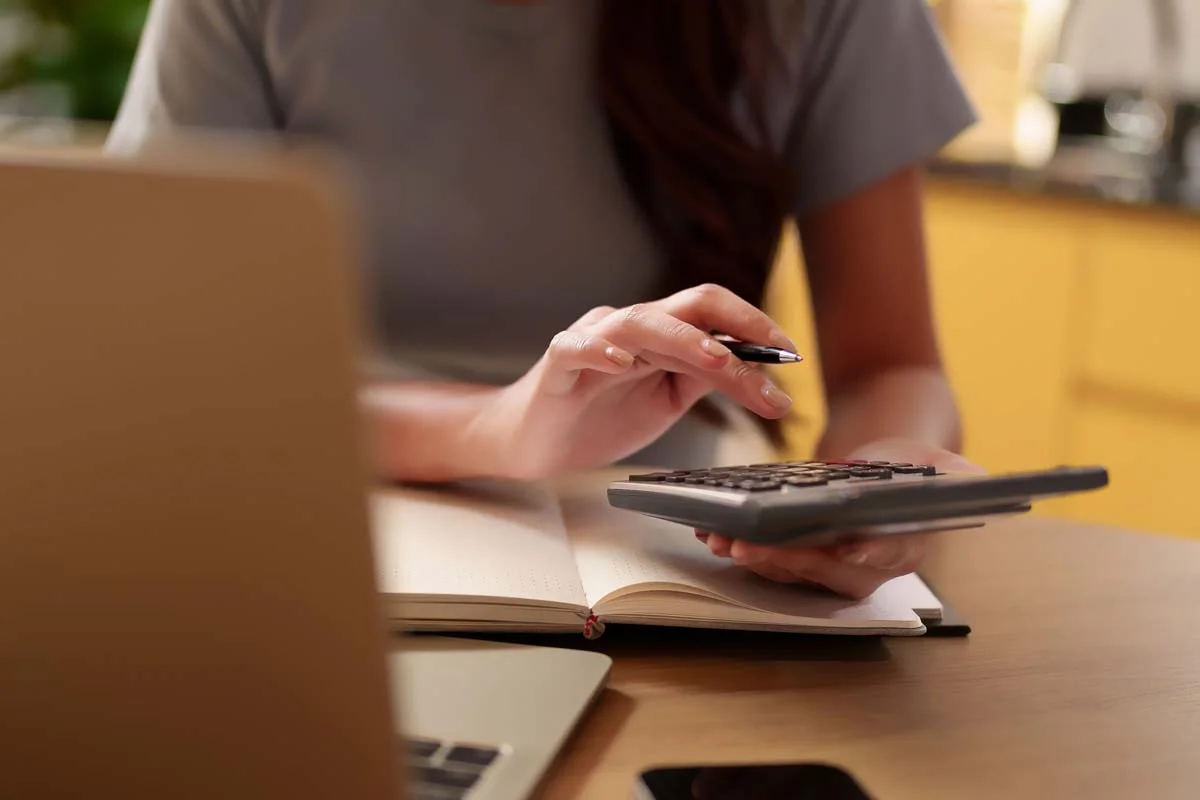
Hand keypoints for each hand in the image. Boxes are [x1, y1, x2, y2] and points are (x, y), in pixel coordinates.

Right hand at [468, 284, 795, 480]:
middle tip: (774, 352)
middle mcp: (629, 328)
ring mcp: (592, 342)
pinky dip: (599, 350)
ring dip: (683, 338)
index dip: (755, 327)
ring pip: (640, 321)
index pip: (713, 314)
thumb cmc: (597, 416)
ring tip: (716, 359)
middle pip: (686, 306)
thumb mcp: (665, 401)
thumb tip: (760, 375)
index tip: (791, 356)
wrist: (533, 443)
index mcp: (660, 336)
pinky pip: (576, 347)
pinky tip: (622, 363)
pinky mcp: (557, 364)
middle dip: (736, 324)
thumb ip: (701, 380)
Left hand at [697, 438, 985, 599]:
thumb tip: (980, 482)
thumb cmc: (918, 473)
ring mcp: (826, 565)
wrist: (888, 470)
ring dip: (753, 557)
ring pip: (788, 569)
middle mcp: (862, 568)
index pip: (886, 558)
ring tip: (722, 540)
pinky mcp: (798, 555)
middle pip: (822, 570)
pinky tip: (713, 531)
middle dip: (785, 560)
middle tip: (752, 547)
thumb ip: (964, 480)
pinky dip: (741, 546)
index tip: (847, 549)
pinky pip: (768, 557)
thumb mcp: (951, 471)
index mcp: (902, 549)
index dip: (866, 555)